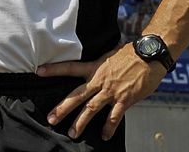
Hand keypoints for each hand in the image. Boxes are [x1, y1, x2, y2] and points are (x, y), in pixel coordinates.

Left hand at [37, 44, 166, 140]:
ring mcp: (111, 91)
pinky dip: (109, 128)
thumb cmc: (131, 53)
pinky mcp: (125, 99)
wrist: (150, 54)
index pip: (69, 67)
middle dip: (62, 108)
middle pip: (76, 95)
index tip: (38, 71)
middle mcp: (99, 80)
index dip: (53, 69)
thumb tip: (93, 66)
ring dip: (81, 122)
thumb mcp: (109, 54)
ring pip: (92, 109)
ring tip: (72, 133)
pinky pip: (114, 117)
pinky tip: (104, 136)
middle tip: (51, 118)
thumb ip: (99, 64)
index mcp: (94, 67)